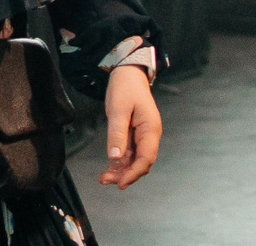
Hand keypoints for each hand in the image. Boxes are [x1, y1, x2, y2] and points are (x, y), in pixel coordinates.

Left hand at [98, 65, 161, 188]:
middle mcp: (149, 135)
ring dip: (121, 169)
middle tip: (106, 181)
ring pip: (134, 159)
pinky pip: (129, 151)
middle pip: (141, 162)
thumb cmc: (125, 88)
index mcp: (151, 130)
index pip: (146, 158)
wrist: (128, 73)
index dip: (133, 173)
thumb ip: (117, 133)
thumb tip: (115, 157)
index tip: (120, 183)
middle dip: (126, 174)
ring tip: (104, 178)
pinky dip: (120, 160)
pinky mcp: (134, 133)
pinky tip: (109, 167)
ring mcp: (142, 135)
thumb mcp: (118, 109)